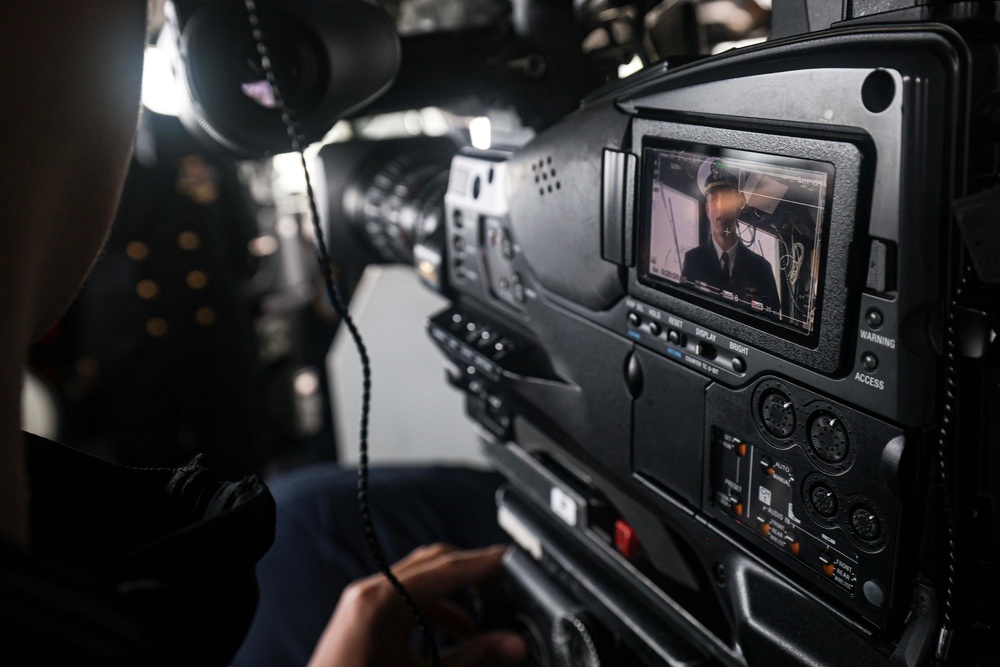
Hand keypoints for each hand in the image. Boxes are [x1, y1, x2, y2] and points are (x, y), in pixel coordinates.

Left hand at [308, 543, 526, 666]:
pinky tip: (453, 635)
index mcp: (380, 599)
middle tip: (503, 579)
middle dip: (469, 572)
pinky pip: (404, 603)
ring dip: (452, 596)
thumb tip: (512, 644)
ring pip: (418, 584)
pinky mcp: (361, 622)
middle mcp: (368, 593)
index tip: (511, 559)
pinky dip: (433, 612)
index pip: (444, 567)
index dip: (482, 563)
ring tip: (484, 617)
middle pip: (430, 564)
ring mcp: (361, 606)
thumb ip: (471, 659)